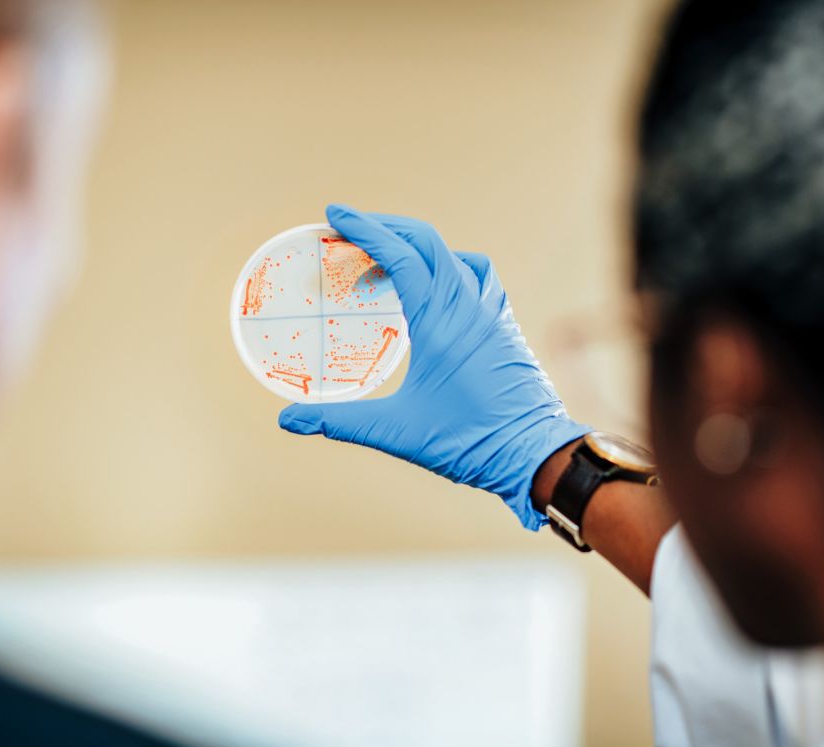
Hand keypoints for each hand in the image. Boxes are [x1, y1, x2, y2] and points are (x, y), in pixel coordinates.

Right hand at [278, 205, 588, 529]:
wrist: (534, 456)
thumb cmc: (468, 442)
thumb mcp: (397, 431)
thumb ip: (340, 422)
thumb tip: (288, 421)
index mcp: (441, 320)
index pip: (400, 255)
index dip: (364, 229)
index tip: (334, 214)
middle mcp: (470, 306)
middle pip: (427, 242)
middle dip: (386, 228)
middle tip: (350, 234)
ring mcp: (493, 314)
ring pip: (456, 257)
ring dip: (420, 248)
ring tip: (390, 264)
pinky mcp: (506, 329)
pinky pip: (478, 279)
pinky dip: (451, 269)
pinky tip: (438, 292)